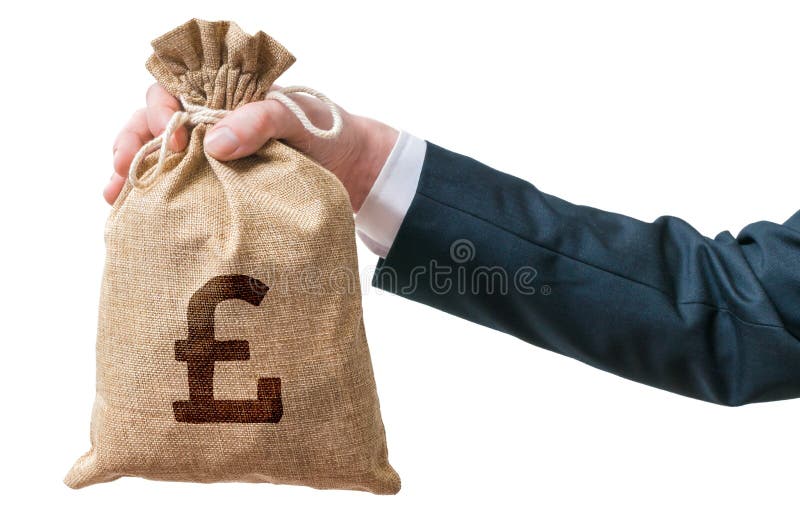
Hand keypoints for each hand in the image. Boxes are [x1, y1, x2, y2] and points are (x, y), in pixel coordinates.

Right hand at [107, 84, 397, 210]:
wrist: (354, 170)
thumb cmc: (326, 132)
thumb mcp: (295, 117)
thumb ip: (258, 120)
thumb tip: (212, 143)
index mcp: (224, 99)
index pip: (175, 93)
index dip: (160, 110)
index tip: (169, 132)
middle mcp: (212, 126)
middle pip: (156, 126)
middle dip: (131, 144)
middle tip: (118, 169)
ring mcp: (215, 159)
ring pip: (162, 160)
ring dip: (134, 174)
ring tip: (113, 197)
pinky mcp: (222, 190)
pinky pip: (182, 189)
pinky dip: (157, 199)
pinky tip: (136, 214)